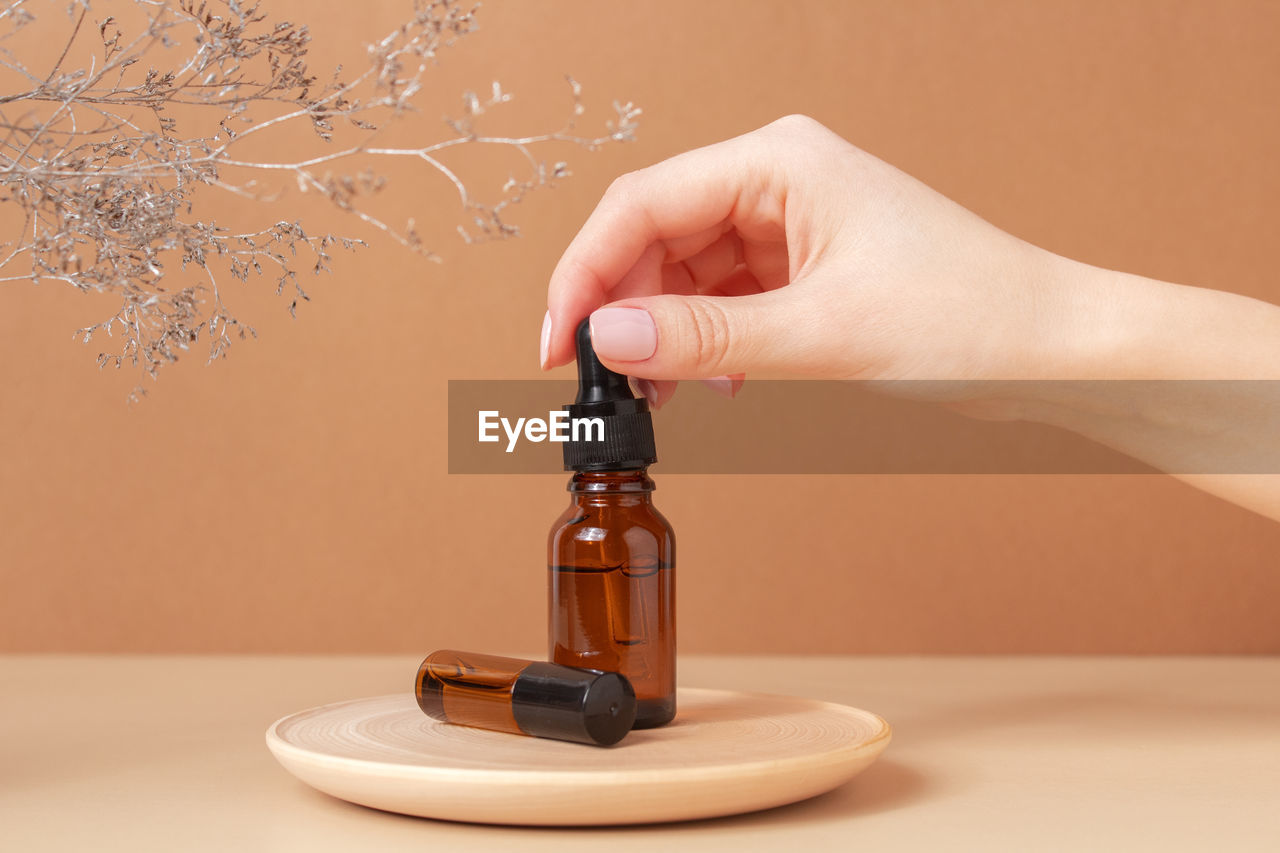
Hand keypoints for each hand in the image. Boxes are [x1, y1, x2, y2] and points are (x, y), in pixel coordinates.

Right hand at [542, 114, 1071, 405]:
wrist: (1053, 352)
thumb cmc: (968, 318)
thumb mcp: (822, 332)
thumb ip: (705, 336)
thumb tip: (608, 340)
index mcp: (778, 161)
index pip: (642, 203)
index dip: (586, 274)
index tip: (557, 344)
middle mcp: (777, 181)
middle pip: (654, 236)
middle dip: (621, 310)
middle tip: (603, 383)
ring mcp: (790, 224)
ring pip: (684, 272)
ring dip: (662, 333)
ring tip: (660, 395)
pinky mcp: (804, 267)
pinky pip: (723, 299)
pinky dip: (705, 343)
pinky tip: (715, 384)